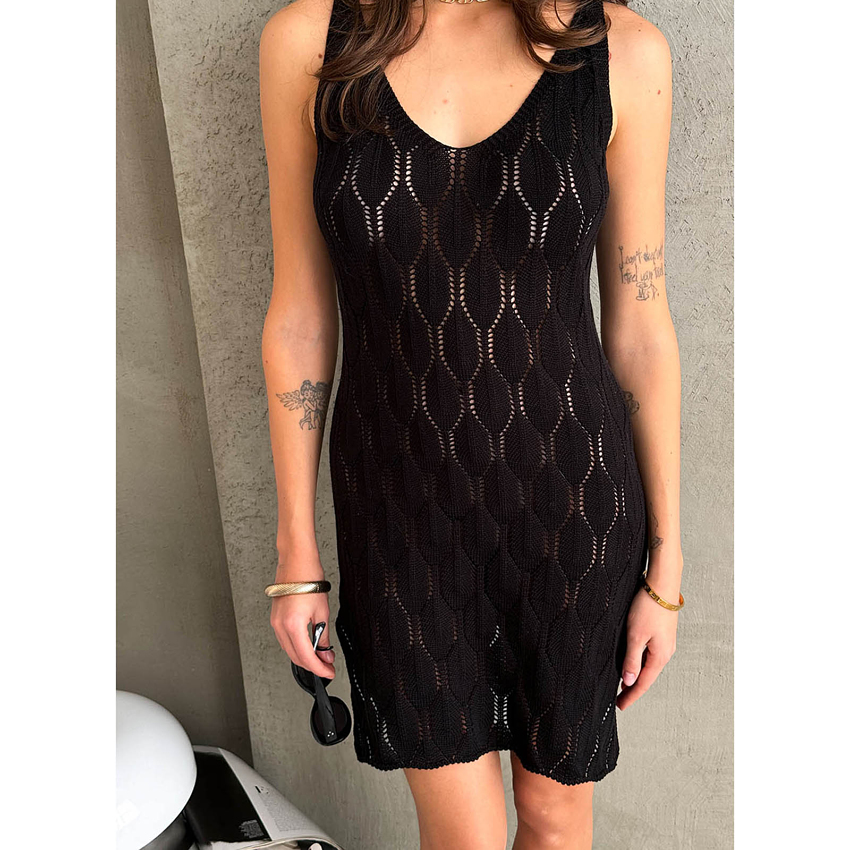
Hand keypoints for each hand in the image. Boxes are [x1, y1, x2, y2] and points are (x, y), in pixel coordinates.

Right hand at [269, 559, 335, 679]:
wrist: (297, 561)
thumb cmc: (309, 579)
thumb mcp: (322, 611)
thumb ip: (324, 636)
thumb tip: (326, 653)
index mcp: (293, 625)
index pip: (306, 657)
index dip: (320, 668)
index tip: (329, 672)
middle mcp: (280, 626)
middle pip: (295, 657)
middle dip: (312, 665)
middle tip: (327, 665)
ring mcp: (275, 622)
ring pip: (289, 650)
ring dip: (304, 656)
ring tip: (320, 656)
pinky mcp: (275, 618)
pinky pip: (285, 640)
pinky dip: (297, 646)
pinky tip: (307, 645)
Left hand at [616, 581, 678, 710]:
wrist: (662, 584)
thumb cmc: (648, 608)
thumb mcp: (635, 635)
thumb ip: (632, 659)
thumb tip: (628, 681)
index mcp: (660, 656)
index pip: (643, 683)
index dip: (631, 695)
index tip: (620, 706)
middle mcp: (666, 652)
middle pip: (647, 676)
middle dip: (633, 688)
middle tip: (619, 699)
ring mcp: (665, 642)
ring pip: (649, 665)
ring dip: (637, 675)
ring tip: (623, 684)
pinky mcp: (662, 633)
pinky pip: (650, 654)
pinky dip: (640, 662)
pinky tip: (632, 662)